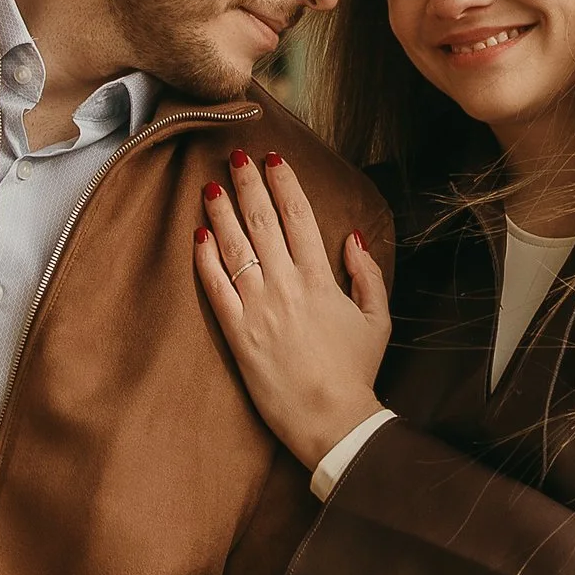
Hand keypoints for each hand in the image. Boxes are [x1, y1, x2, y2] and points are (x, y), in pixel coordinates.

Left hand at [194, 152, 389, 471]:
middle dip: (248, 184)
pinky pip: (216, 288)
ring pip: (235, 248)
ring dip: (222, 213)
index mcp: (322, 280)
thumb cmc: (355, 372)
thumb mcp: (377, 320)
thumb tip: (352, 238)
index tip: (273, 158)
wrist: (331, 419)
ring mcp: (259, 309)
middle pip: (263, 222)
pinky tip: (198, 235)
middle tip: (235, 155)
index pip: (299, 218)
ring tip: (211, 185)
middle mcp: (287, 286)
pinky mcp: (237, 334)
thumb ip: (366, 275)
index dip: (284, 184)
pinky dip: (205, 259)